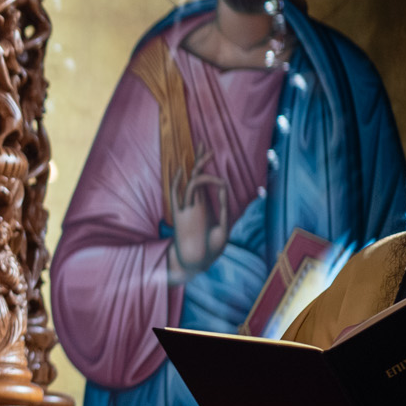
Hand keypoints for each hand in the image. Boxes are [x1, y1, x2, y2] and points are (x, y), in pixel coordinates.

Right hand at [165, 149, 229, 284]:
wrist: (197, 261)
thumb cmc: (210, 248)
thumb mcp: (223, 224)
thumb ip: (223, 205)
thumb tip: (222, 184)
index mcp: (204, 205)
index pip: (204, 181)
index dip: (208, 168)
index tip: (213, 158)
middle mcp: (194, 202)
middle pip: (195, 174)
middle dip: (200, 159)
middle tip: (204, 143)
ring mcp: (188, 205)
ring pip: (192, 178)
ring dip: (200, 165)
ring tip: (209, 151)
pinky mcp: (183, 211)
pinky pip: (182, 191)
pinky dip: (189, 180)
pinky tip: (193, 171)